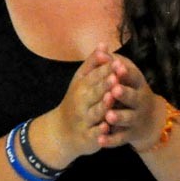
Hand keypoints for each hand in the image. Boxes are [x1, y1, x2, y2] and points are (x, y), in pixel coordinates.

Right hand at [38, 45, 113, 165]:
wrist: (62, 131)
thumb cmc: (77, 101)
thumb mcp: (82, 80)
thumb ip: (94, 63)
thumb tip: (104, 43)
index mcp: (82, 86)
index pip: (95, 75)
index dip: (106, 70)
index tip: (117, 62)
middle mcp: (81, 102)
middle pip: (94, 92)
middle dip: (105, 85)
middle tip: (115, 78)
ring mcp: (84, 120)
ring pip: (95, 112)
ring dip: (103, 106)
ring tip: (111, 99)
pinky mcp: (87, 136)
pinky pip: (93, 134)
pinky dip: (99, 132)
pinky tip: (107, 128)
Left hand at [96, 53, 166, 150]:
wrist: (149, 121)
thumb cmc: (131, 92)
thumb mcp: (125, 77)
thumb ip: (112, 64)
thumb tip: (100, 48)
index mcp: (138, 85)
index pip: (134, 76)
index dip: (126, 72)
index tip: (117, 66)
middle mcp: (140, 101)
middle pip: (133, 97)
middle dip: (124, 94)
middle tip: (114, 90)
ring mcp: (136, 118)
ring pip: (128, 118)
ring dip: (119, 117)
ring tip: (108, 116)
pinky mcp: (130, 135)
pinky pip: (120, 138)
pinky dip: (110, 140)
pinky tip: (100, 140)